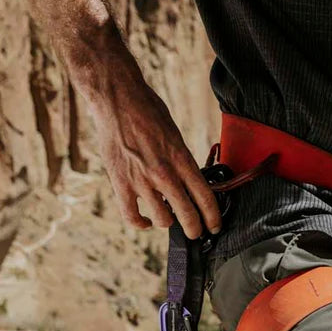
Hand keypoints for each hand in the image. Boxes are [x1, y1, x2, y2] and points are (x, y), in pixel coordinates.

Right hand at [89, 62, 220, 238]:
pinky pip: (132, 217)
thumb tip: (188, 183)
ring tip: (166, 215)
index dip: (213, 218)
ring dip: (167, 221)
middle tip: (196, 232)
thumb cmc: (147, 111)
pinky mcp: (121, 183)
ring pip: (162, 220)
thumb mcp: (174, 135)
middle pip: (187, 215)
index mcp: (181, 159)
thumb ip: (181, 161)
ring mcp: (141, 180)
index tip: (214, 226)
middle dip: (195, 229)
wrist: (117, 98)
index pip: (205, 197)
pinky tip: (145, 220)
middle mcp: (164, 173)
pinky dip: (141, 223)